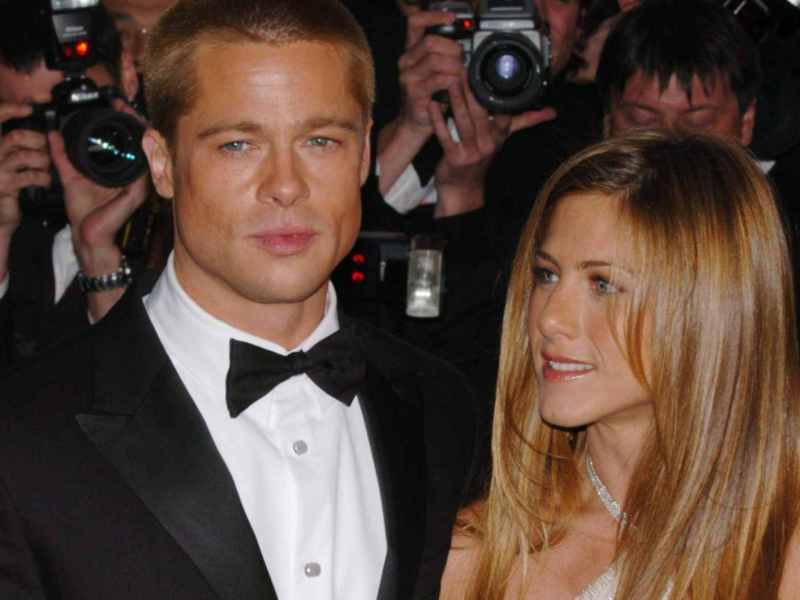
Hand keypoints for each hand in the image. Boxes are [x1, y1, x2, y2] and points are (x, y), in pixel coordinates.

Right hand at [0, 103, 50, 236]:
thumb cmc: (5, 187)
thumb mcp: (7, 163)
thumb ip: (16, 147)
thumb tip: (39, 134)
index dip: (9, 110)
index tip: (26, 108)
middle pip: (15, 136)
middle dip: (36, 140)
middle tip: (45, 148)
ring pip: (25, 155)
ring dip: (42, 160)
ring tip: (45, 166)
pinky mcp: (6, 185)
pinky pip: (30, 175)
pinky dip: (42, 177)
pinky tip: (44, 180)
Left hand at [49, 99, 148, 274]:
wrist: (88, 234)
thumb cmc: (85, 212)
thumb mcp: (70, 176)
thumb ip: (62, 156)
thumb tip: (54, 135)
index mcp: (122, 172)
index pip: (130, 144)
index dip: (126, 123)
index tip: (117, 106)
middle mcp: (135, 177)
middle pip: (142, 144)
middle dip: (136, 121)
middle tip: (124, 105)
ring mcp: (139, 184)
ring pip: (146, 152)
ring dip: (141, 131)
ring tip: (130, 114)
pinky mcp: (136, 192)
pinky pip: (143, 168)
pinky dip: (142, 151)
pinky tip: (138, 137)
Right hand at [397, 9, 464, 134]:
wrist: (415, 124)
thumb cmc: (428, 97)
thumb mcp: (434, 72)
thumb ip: (443, 56)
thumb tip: (463, 45)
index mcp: (411, 52)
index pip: (415, 22)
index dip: (433, 16)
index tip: (452, 18)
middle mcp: (406, 61)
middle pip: (431, 41)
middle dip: (452, 48)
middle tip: (462, 59)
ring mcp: (408, 77)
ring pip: (436, 60)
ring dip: (454, 66)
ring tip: (460, 75)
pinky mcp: (414, 92)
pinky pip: (438, 79)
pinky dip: (452, 81)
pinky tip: (456, 85)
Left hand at [429, 78, 555, 216]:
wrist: (462, 187)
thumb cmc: (481, 156)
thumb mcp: (503, 139)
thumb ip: (526, 122)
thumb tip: (552, 112)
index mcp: (500, 135)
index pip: (506, 112)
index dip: (499, 94)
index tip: (492, 73)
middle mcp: (488, 144)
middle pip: (481, 113)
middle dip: (472, 91)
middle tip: (465, 70)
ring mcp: (471, 152)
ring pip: (463, 121)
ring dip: (456, 100)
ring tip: (451, 81)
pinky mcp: (453, 158)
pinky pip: (444, 135)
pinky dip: (438, 119)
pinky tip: (433, 103)